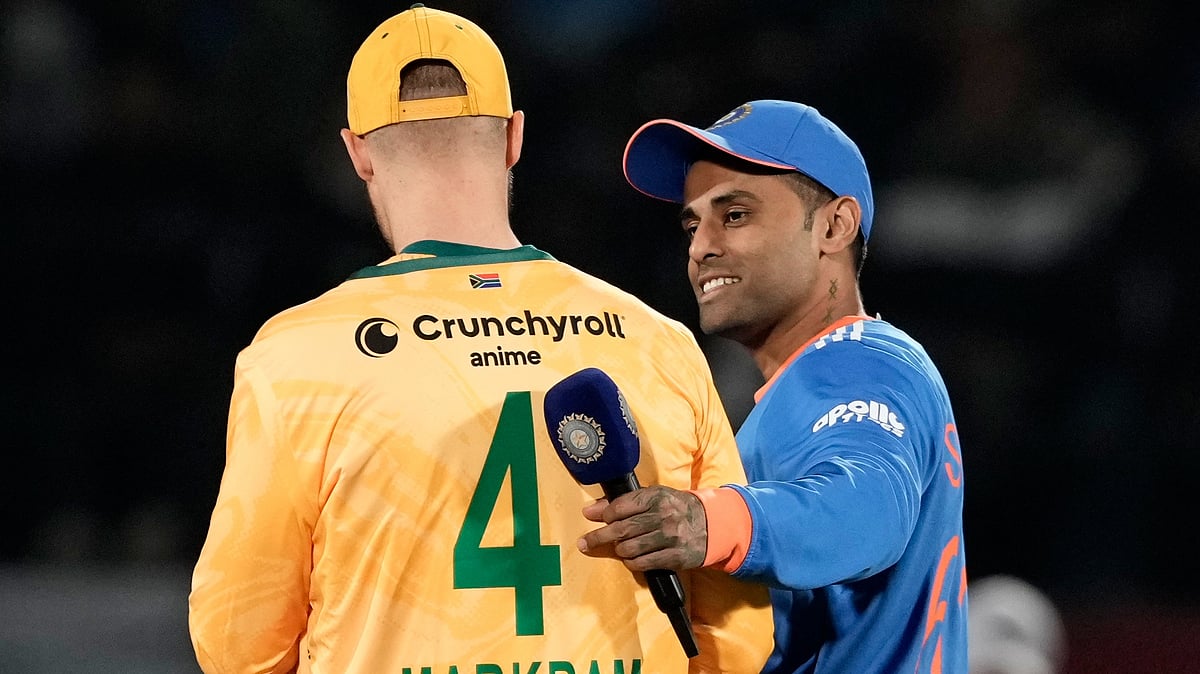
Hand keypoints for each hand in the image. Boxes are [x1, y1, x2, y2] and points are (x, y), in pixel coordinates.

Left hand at [577, 486, 707, 571]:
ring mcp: (670, 537)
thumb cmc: (675, 508)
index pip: (620, 507)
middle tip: (585, 543)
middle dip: (598, 538)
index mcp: (656, 497)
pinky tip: (632, 559)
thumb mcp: (653, 497)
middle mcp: (663, 516)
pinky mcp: (675, 557)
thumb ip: (622, 503)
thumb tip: (590, 511)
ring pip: (629, 548)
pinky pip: (643, 563)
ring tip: (620, 547)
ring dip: (619, 550)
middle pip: (621, 529)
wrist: (710, 524)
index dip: (604, 514)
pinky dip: (632, 563)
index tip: (596, 518)